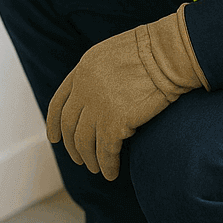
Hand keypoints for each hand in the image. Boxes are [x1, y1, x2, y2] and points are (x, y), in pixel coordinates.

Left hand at [46, 6, 207, 180]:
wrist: (168, 53)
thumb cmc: (152, 49)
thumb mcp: (113, 54)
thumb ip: (98, 74)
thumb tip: (97, 96)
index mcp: (82, 69)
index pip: (59, 102)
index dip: (54, 123)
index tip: (55, 138)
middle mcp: (84, 88)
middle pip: (69, 126)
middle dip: (73, 146)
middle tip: (79, 159)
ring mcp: (98, 106)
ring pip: (85, 142)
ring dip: (90, 159)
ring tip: (97, 169)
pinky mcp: (115, 122)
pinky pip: (106, 152)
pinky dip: (108, 166)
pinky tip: (112, 173)